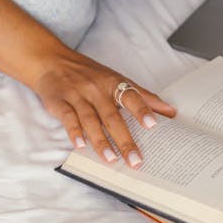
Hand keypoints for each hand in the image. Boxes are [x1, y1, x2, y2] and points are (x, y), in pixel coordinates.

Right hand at [33, 49, 176, 168]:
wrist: (52, 61)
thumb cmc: (89, 74)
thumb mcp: (116, 79)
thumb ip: (142, 96)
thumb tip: (171, 112)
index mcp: (113, 83)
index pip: (130, 96)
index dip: (142, 110)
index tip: (154, 124)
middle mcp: (96, 89)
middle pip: (112, 116)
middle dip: (125, 140)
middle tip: (136, 161)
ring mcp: (77, 96)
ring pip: (91, 120)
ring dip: (101, 141)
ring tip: (112, 160)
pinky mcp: (59, 102)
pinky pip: (68, 118)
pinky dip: (74, 132)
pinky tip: (80, 146)